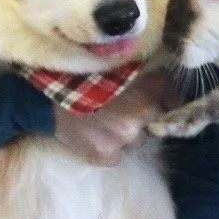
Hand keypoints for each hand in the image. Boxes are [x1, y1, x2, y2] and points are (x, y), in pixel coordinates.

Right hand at [54, 70, 173, 165]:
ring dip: (123, 134)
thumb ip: (148, 74)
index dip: (164, 103)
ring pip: (134, 142)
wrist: (44, 92)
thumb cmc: (83, 72)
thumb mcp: (120, 62)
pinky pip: (115, 156)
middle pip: (153, 124)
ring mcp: (123, 137)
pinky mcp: (104, 155)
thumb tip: (170, 90)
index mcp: (151, 87)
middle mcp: (142, 113)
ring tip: (100, 120)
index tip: (152, 102)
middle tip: (117, 108)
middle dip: (141, 119)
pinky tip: (92, 134)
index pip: (174, 103)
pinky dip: (106, 148)